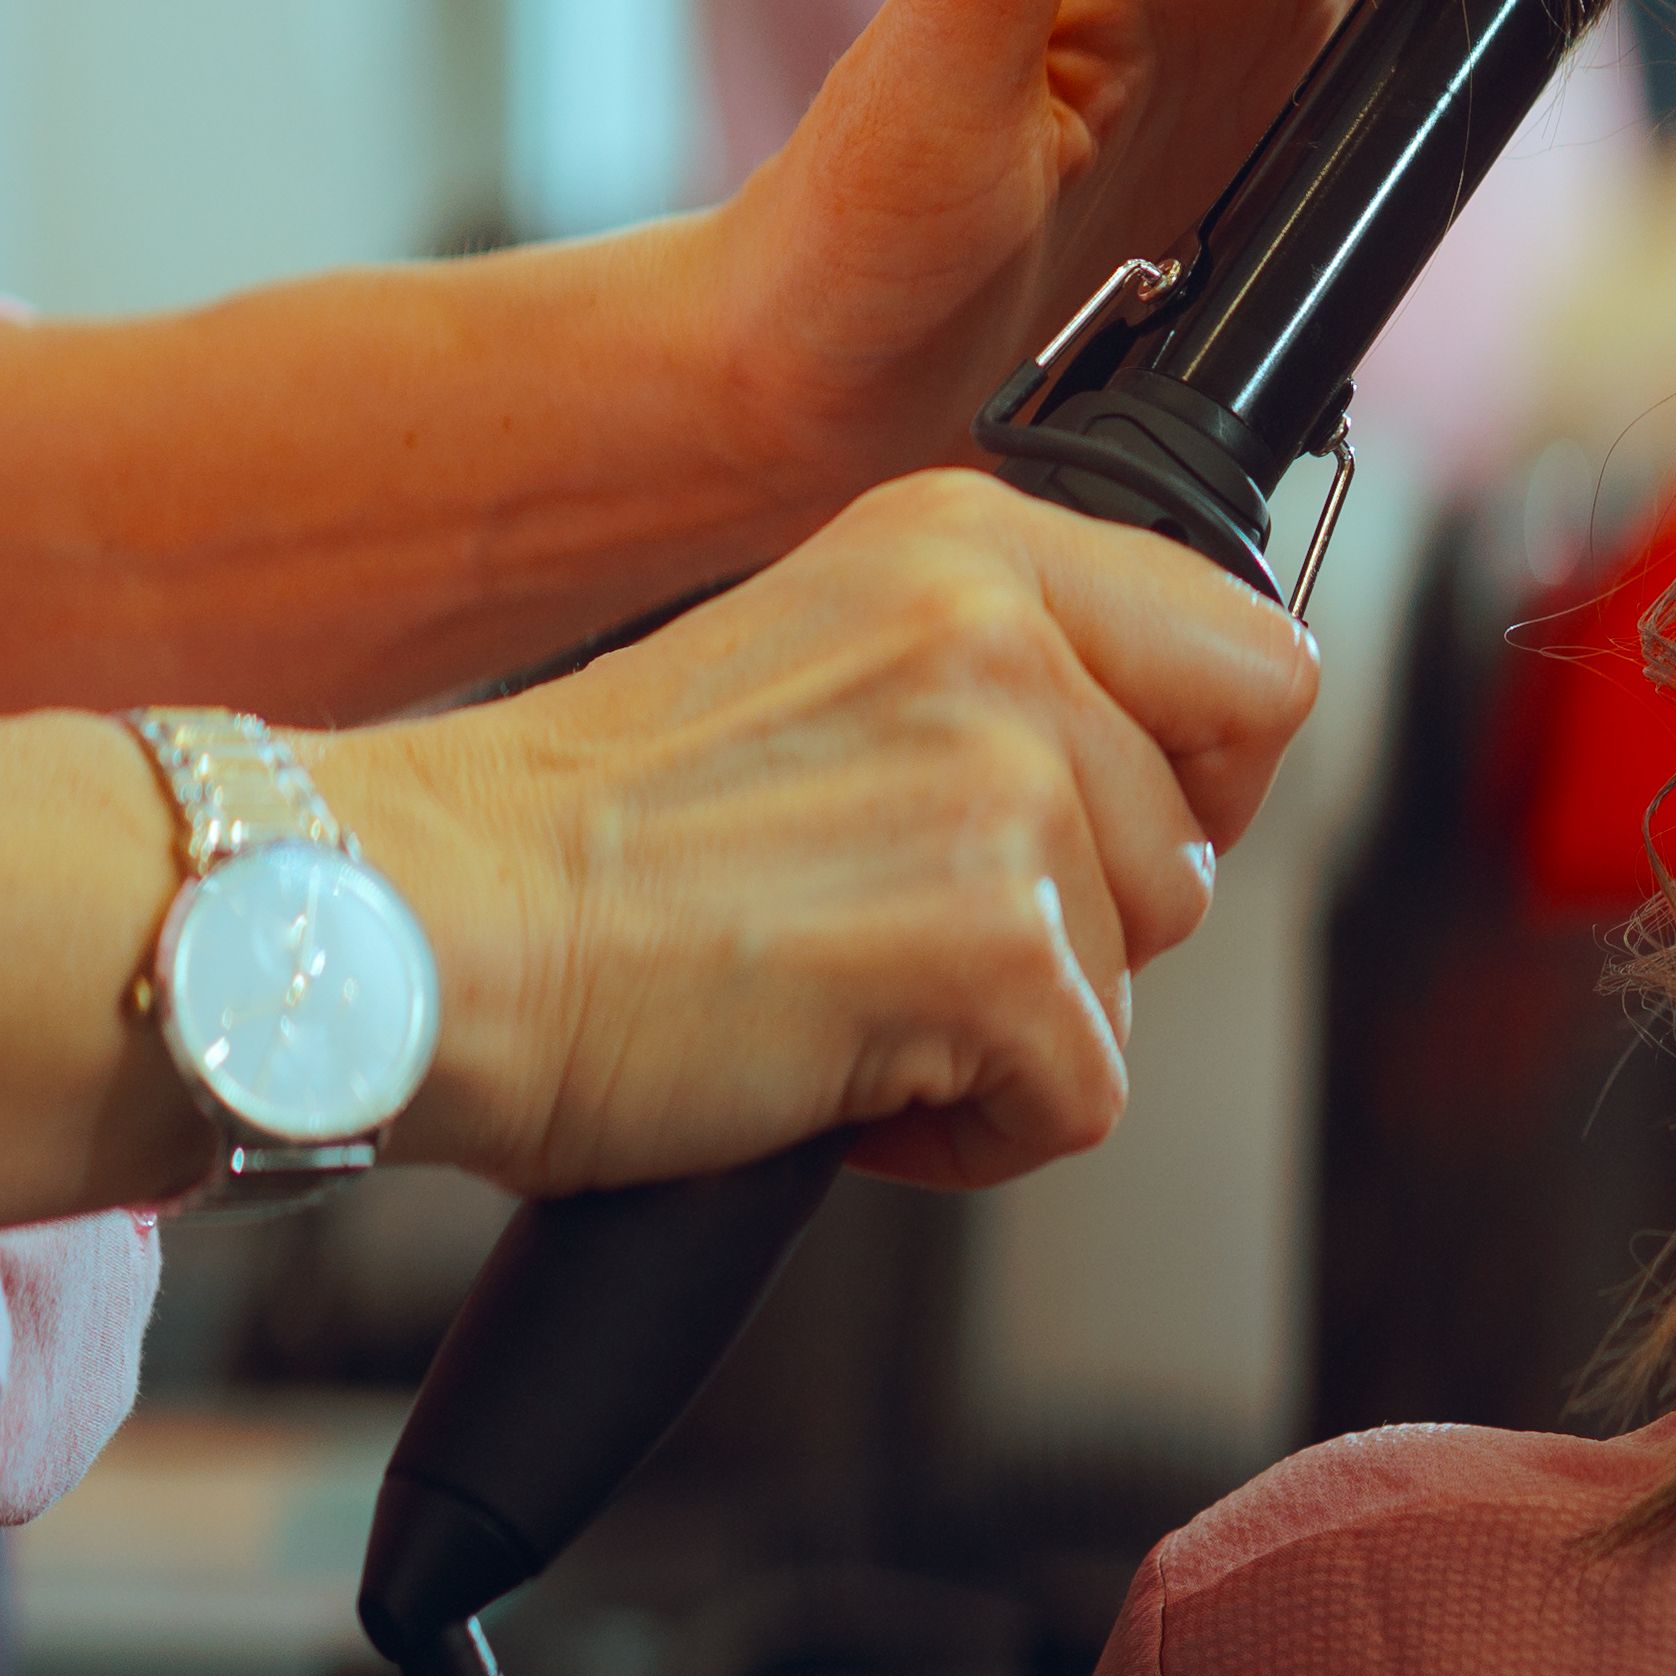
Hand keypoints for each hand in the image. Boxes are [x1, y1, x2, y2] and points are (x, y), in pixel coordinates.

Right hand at [325, 471, 1320, 1195]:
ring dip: (1003, 1024)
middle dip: (1071, 926)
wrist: (420, 929)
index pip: (1254, 658)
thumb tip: (1163, 777)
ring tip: (835, 987)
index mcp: (970, 539)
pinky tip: (831, 1075)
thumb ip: (997, 673)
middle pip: (1197, 846)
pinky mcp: (993, 949)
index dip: (1194, 781)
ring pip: (1137, 974)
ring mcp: (1005, 788)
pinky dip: (963, 1136)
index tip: (1083, 836)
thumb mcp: (824, 654)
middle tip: (886, 925)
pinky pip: (1078, 1102)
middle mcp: (1003, 633)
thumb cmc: (578, 834)